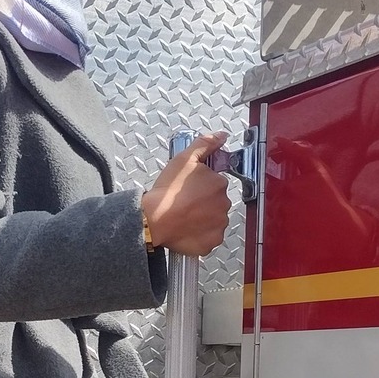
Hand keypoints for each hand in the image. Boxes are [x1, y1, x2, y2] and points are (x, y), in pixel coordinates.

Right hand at [142, 132, 231, 256]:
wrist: (154, 220)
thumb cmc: (167, 191)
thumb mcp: (184, 159)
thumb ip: (205, 144)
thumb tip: (221, 136)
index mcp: (219, 184)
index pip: (215, 183)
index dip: (201, 185)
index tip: (188, 189)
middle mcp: (224, 204)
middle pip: (216, 201)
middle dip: (204, 202)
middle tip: (184, 202)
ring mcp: (219, 225)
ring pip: (214, 219)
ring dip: (203, 218)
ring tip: (184, 216)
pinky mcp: (212, 242)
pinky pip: (210, 237)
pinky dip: (201, 235)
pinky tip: (187, 229)